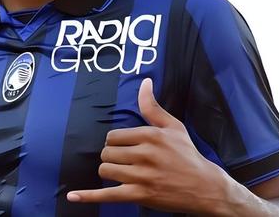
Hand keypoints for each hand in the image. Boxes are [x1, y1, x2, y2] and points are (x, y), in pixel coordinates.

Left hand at [66, 78, 223, 213]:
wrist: (204, 187)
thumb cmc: (187, 154)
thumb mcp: (173, 126)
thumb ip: (152, 106)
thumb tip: (145, 82)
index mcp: (150, 135)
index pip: (113, 136)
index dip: (116, 142)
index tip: (126, 147)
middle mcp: (145, 154)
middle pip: (107, 153)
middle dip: (112, 157)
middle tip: (126, 160)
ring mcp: (142, 176)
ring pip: (106, 170)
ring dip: (110, 171)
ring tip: (122, 172)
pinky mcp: (140, 195)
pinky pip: (109, 195)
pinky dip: (89, 196)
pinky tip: (73, 196)